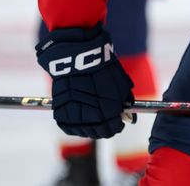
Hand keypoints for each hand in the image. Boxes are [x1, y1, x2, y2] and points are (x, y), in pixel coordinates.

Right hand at [36, 23, 133, 138]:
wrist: (78, 57)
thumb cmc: (102, 67)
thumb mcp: (121, 84)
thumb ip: (125, 102)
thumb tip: (128, 115)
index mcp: (109, 112)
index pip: (113, 129)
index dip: (116, 126)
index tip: (116, 122)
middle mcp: (92, 118)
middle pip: (99, 133)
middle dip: (104, 128)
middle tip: (105, 121)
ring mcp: (75, 116)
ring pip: (83, 132)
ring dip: (89, 128)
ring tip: (92, 119)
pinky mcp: (60, 112)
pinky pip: (68, 127)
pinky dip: (74, 126)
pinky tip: (79, 120)